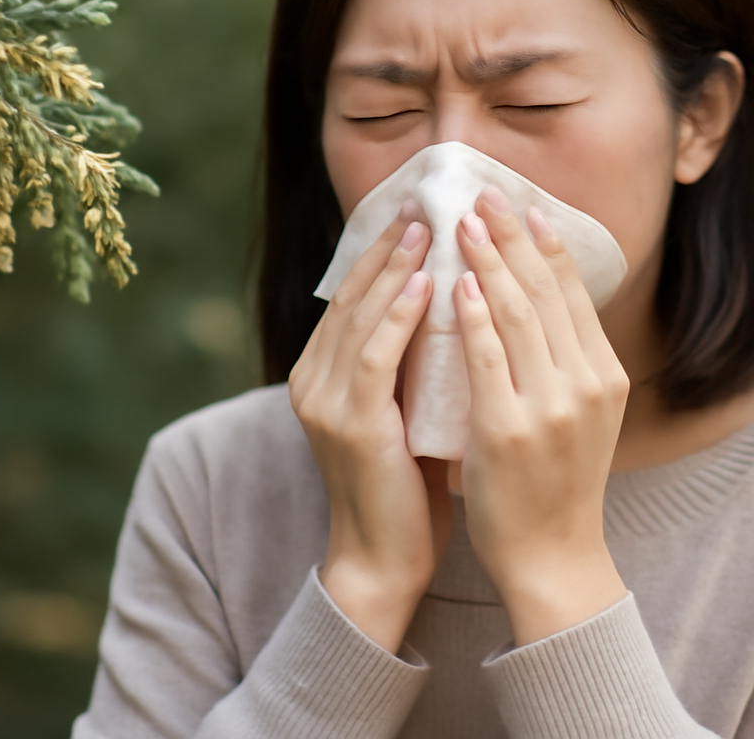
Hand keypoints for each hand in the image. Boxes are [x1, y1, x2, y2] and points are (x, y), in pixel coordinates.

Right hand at [289, 204, 450, 653]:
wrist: (385, 557)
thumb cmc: (406, 482)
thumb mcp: (402, 408)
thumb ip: (409, 362)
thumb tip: (449, 306)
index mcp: (320, 375)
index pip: (350, 300)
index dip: (379, 255)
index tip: (413, 215)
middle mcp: (311, 380)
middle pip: (350, 298)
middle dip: (386, 248)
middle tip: (420, 203)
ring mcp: (323, 401)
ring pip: (359, 317)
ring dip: (393, 268)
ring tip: (425, 228)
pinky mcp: (348, 423)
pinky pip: (373, 356)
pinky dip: (398, 315)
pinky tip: (424, 283)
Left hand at [454, 186, 629, 645]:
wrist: (550, 554)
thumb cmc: (553, 480)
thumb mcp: (575, 412)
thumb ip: (559, 360)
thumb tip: (528, 299)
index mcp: (604, 375)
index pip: (572, 293)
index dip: (546, 243)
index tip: (521, 204)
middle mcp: (585, 384)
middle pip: (545, 291)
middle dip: (512, 237)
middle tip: (483, 194)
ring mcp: (549, 406)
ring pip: (517, 313)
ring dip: (488, 260)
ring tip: (462, 222)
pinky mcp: (507, 429)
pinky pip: (488, 358)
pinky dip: (474, 315)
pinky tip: (457, 282)